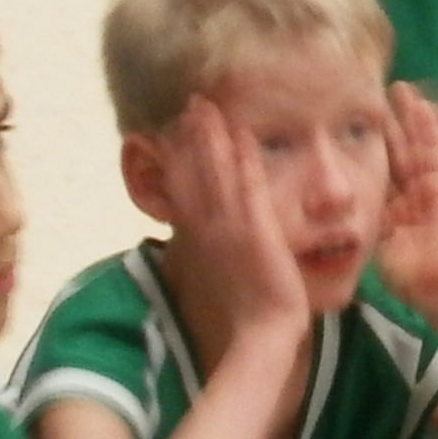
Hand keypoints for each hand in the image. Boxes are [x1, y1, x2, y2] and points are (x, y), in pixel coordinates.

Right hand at [158, 100, 308, 339]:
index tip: (176, 131)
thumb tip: (218, 244)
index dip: (179, 158)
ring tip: (206, 105)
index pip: (185, 189)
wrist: (261, 333)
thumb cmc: (250, 312)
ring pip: (216, 172)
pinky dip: (244, 158)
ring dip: (211, 137)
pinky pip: (249, 186)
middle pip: (194, 173)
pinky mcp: (257, 230)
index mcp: (201, 239)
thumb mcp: (227, 275)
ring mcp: (231, 228)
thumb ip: (221, 253)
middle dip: (191, 137)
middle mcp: (210, 229)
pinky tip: (244, 132)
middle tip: (190, 105)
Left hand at [370, 82, 437, 317]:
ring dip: (412, 117)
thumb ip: (366, 223)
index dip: (373, 146)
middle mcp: (415, 194)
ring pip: (421, 144)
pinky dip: (433, 129)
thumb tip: (342, 209)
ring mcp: (433, 187)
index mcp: (397, 209)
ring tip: (403, 90)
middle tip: (381, 94)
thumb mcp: (377, 244)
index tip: (357, 124)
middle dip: (392, 123)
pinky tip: (426, 107)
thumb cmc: (409, 275)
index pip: (383, 170)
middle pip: (401, 150)